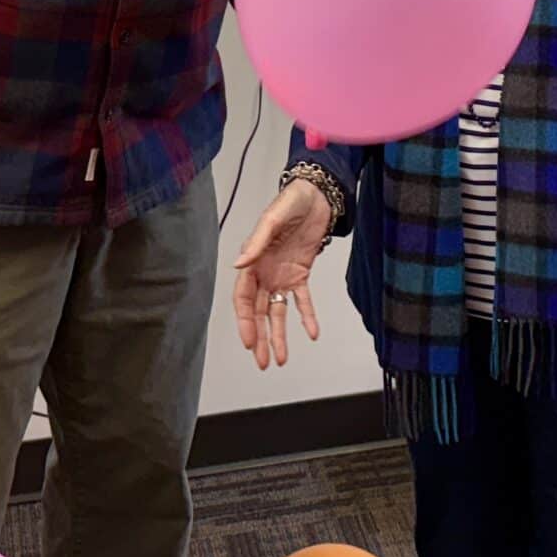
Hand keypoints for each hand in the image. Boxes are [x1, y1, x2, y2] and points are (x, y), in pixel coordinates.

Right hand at [232, 181, 329, 370]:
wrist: (317, 195)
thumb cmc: (291, 202)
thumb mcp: (272, 219)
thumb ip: (257, 242)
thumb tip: (239, 264)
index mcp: (253, 261)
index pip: (244, 298)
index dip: (245, 321)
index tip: (250, 341)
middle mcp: (264, 272)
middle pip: (259, 312)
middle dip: (260, 337)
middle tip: (262, 361)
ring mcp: (282, 275)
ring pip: (278, 312)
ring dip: (278, 335)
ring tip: (279, 359)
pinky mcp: (301, 274)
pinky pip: (303, 300)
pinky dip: (307, 316)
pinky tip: (312, 333)